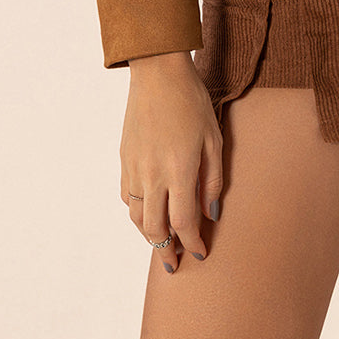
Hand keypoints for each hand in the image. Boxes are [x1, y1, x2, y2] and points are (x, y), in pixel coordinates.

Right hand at [121, 53, 223, 274]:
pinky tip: (148, 213)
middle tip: (175, 265)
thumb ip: (212, 179)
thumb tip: (211, 213)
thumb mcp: (214, 138)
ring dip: (149, 236)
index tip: (200, 253)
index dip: (192, 243)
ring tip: (162, 244)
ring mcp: (134, 167)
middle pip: (155, 228)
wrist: (158, 73)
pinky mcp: (124, 159)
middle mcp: (152, 174)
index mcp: (178, 170)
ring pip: (137, 217)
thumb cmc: (192, 101)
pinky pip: (128, 197)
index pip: (183, 222)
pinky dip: (137, 213)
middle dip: (166, 252)